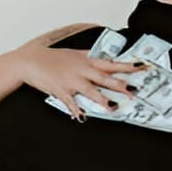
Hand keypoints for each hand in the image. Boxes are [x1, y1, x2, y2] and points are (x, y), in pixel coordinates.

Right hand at [11, 39, 140, 121]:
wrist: (30, 60)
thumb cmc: (51, 58)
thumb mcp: (73, 54)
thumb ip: (89, 58)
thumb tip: (103, 61)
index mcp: (86, 60)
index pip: (111, 63)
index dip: (127, 66)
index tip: (142, 67)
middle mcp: (81, 70)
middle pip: (105, 77)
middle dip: (121, 85)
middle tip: (134, 91)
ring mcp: (71, 81)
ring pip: (90, 90)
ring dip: (102, 99)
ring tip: (112, 106)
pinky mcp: (60, 90)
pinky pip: (70, 102)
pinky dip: (76, 109)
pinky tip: (82, 116)